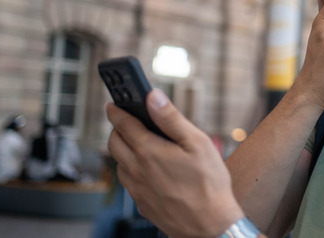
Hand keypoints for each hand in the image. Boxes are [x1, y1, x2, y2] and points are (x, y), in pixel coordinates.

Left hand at [107, 90, 245, 237]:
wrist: (210, 226)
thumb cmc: (209, 184)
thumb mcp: (197, 143)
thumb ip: (172, 118)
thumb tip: (153, 98)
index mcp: (148, 151)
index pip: (123, 124)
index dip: (116, 111)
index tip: (112, 104)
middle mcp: (137, 170)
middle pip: (114, 144)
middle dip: (116, 129)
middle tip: (125, 121)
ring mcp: (138, 190)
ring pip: (119, 164)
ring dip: (122, 150)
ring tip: (137, 144)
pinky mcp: (143, 204)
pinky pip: (128, 182)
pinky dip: (130, 169)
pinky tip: (145, 169)